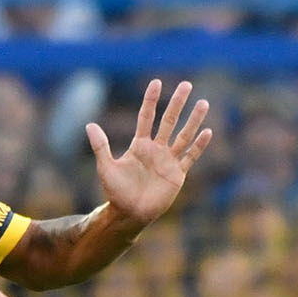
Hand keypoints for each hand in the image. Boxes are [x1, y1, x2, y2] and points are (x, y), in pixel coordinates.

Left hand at [85, 79, 212, 229]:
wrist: (129, 214)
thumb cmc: (116, 192)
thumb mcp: (106, 167)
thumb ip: (100, 146)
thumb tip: (89, 124)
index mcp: (140, 145)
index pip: (146, 117)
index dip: (151, 100)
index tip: (156, 83)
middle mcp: (156, 149)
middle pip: (169, 121)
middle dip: (177, 103)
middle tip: (186, 84)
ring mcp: (168, 161)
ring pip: (184, 135)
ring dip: (193, 120)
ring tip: (203, 103)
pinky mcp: (177, 174)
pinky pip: (190, 157)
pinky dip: (199, 146)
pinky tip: (208, 132)